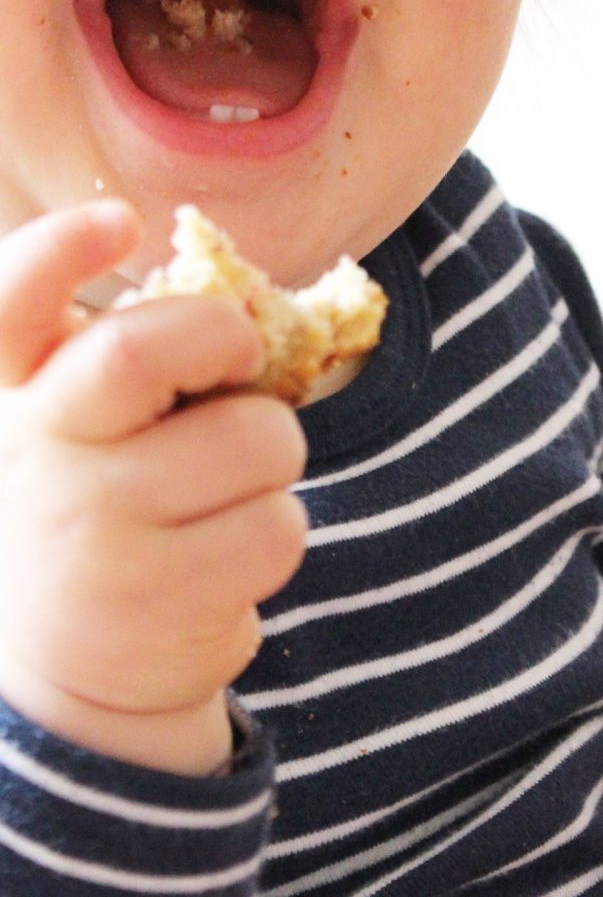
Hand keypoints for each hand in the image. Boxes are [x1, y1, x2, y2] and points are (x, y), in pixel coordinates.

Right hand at [0, 201, 307, 773]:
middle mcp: (37, 458)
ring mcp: (94, 531)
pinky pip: (280, 524)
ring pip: (258, 440)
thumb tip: (242, 307)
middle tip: (240, 355)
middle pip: (140, 350)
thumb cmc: (102, 517)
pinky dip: (278, 532)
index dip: (55, 253)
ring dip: (274, 456)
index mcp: (13, 401)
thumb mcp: (82, 438)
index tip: (119, 222)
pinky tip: (225, 558)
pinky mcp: (164, 594)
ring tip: (227, 492)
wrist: (75, 674)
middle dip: (224, 335)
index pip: (6, 307)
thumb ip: (126, 371)